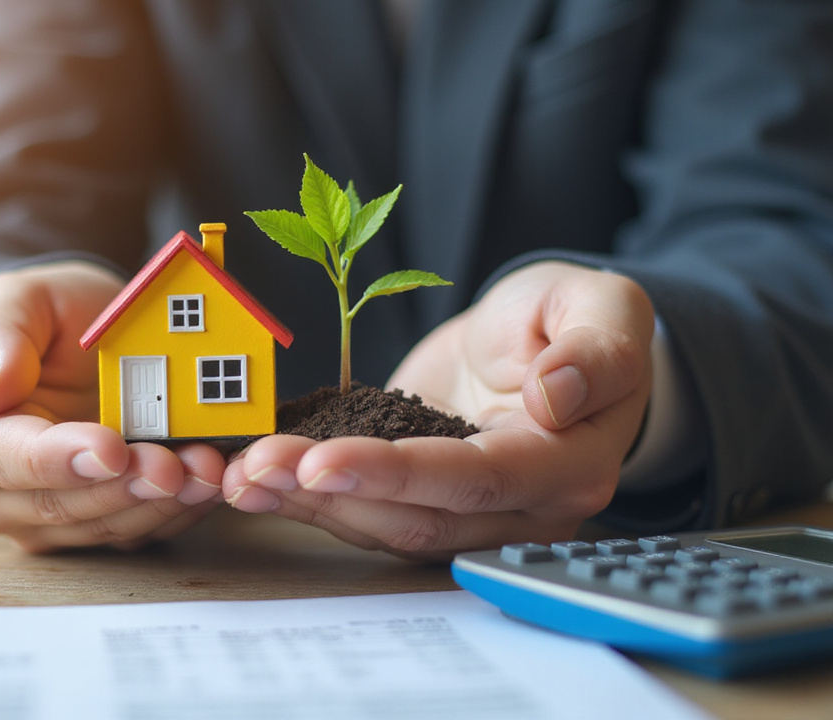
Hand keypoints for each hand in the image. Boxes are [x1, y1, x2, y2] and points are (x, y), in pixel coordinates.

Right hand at [0, 261, 224, 552]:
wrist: (80, 346)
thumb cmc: (46, 322)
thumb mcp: (19, 299)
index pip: (4, 457)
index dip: (59, 459)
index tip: (111, 447)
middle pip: (59, 505)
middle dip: (124, 487)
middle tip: (177, 463)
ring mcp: (44, 520)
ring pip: (103, 527)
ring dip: (160, 503)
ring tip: (207, 468)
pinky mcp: (95, 529)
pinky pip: (137, 533)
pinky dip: (178, 510)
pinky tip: (211, 480)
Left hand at [222, 261, 653, 558]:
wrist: (545, 341)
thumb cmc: (574, 321)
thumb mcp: (601, 308)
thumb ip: (595, 351)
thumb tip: (556, 396)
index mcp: (566, 465)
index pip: (474, 482)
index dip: (394, 476)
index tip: (319, 460)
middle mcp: (517, 510)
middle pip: (414, 520)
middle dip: (327, 495)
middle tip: (254, 466)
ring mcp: (464, 515)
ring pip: (378, 526)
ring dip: (301, 503)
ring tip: (233, 473)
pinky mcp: (418, 500)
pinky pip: (360, 509)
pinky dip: (301, 495)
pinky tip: (246, 475)